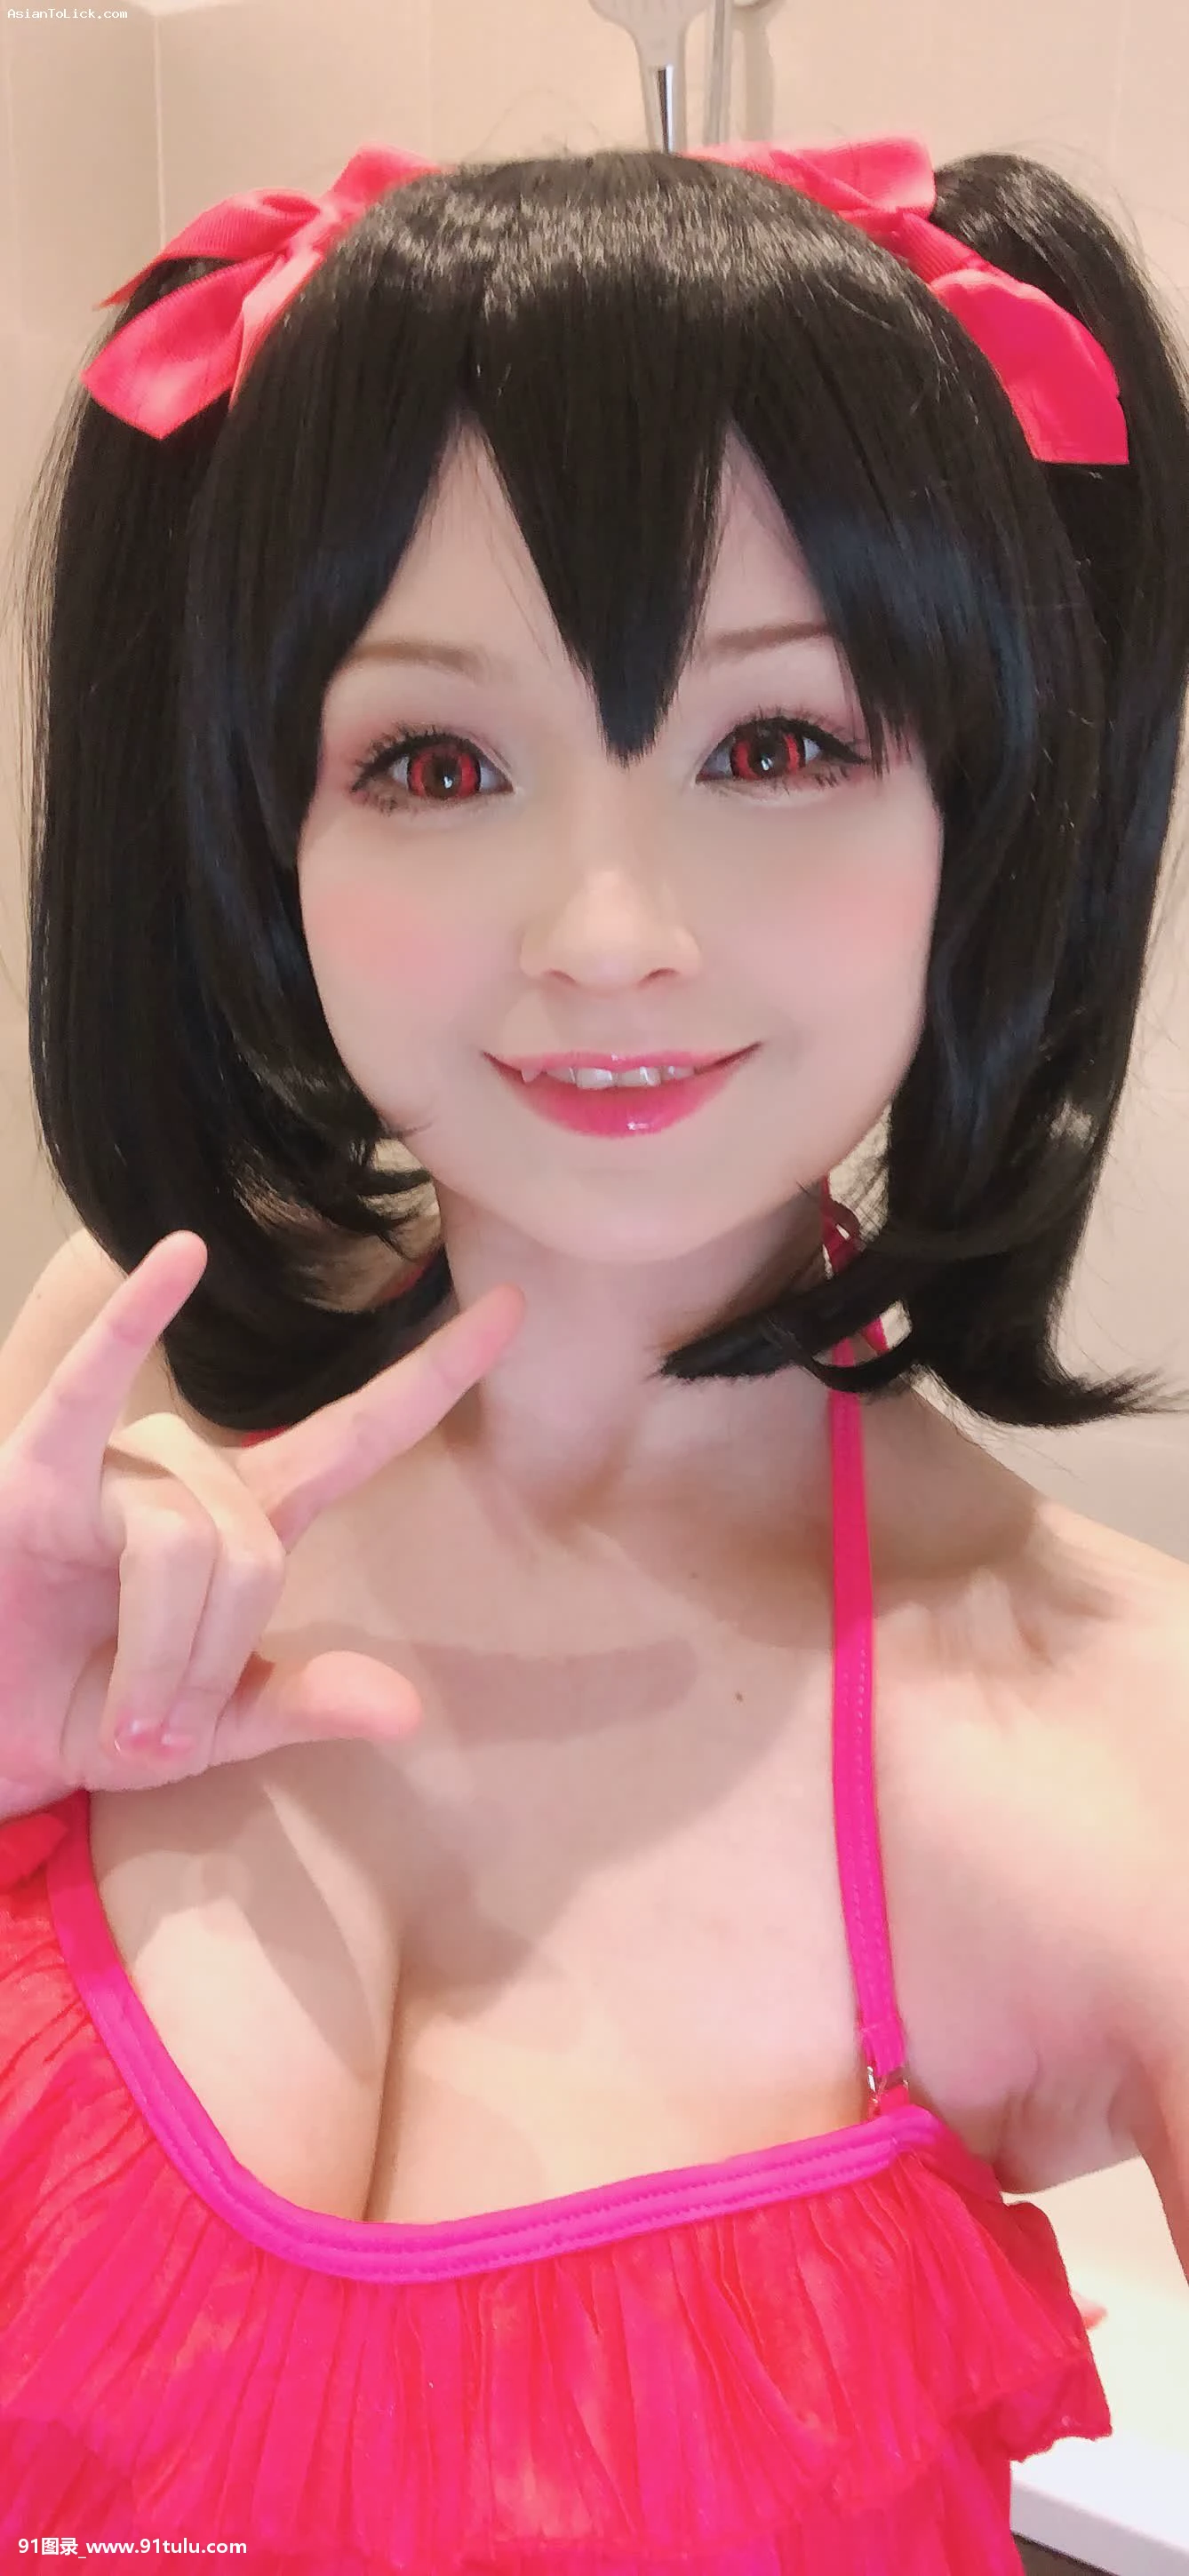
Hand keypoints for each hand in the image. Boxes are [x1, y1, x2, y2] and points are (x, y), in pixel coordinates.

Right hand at [0, 1231, 524, 1816]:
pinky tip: (177, 1260)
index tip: (514, 1311)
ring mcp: (117, 1463)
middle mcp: (192, 1472)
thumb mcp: (212, 1729)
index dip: (434, 1376)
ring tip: (123, 1710)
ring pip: (183, 1541)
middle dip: (212, 1658)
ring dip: (159, 1651)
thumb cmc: (97, 1712)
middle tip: (158, 1726)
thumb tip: (406, 1712)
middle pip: (254, 1548)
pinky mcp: (37, 1468)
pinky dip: (133, 1325)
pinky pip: (90, 1391)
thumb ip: (301, 1705)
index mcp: (251, 1517)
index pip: (359, 1433)